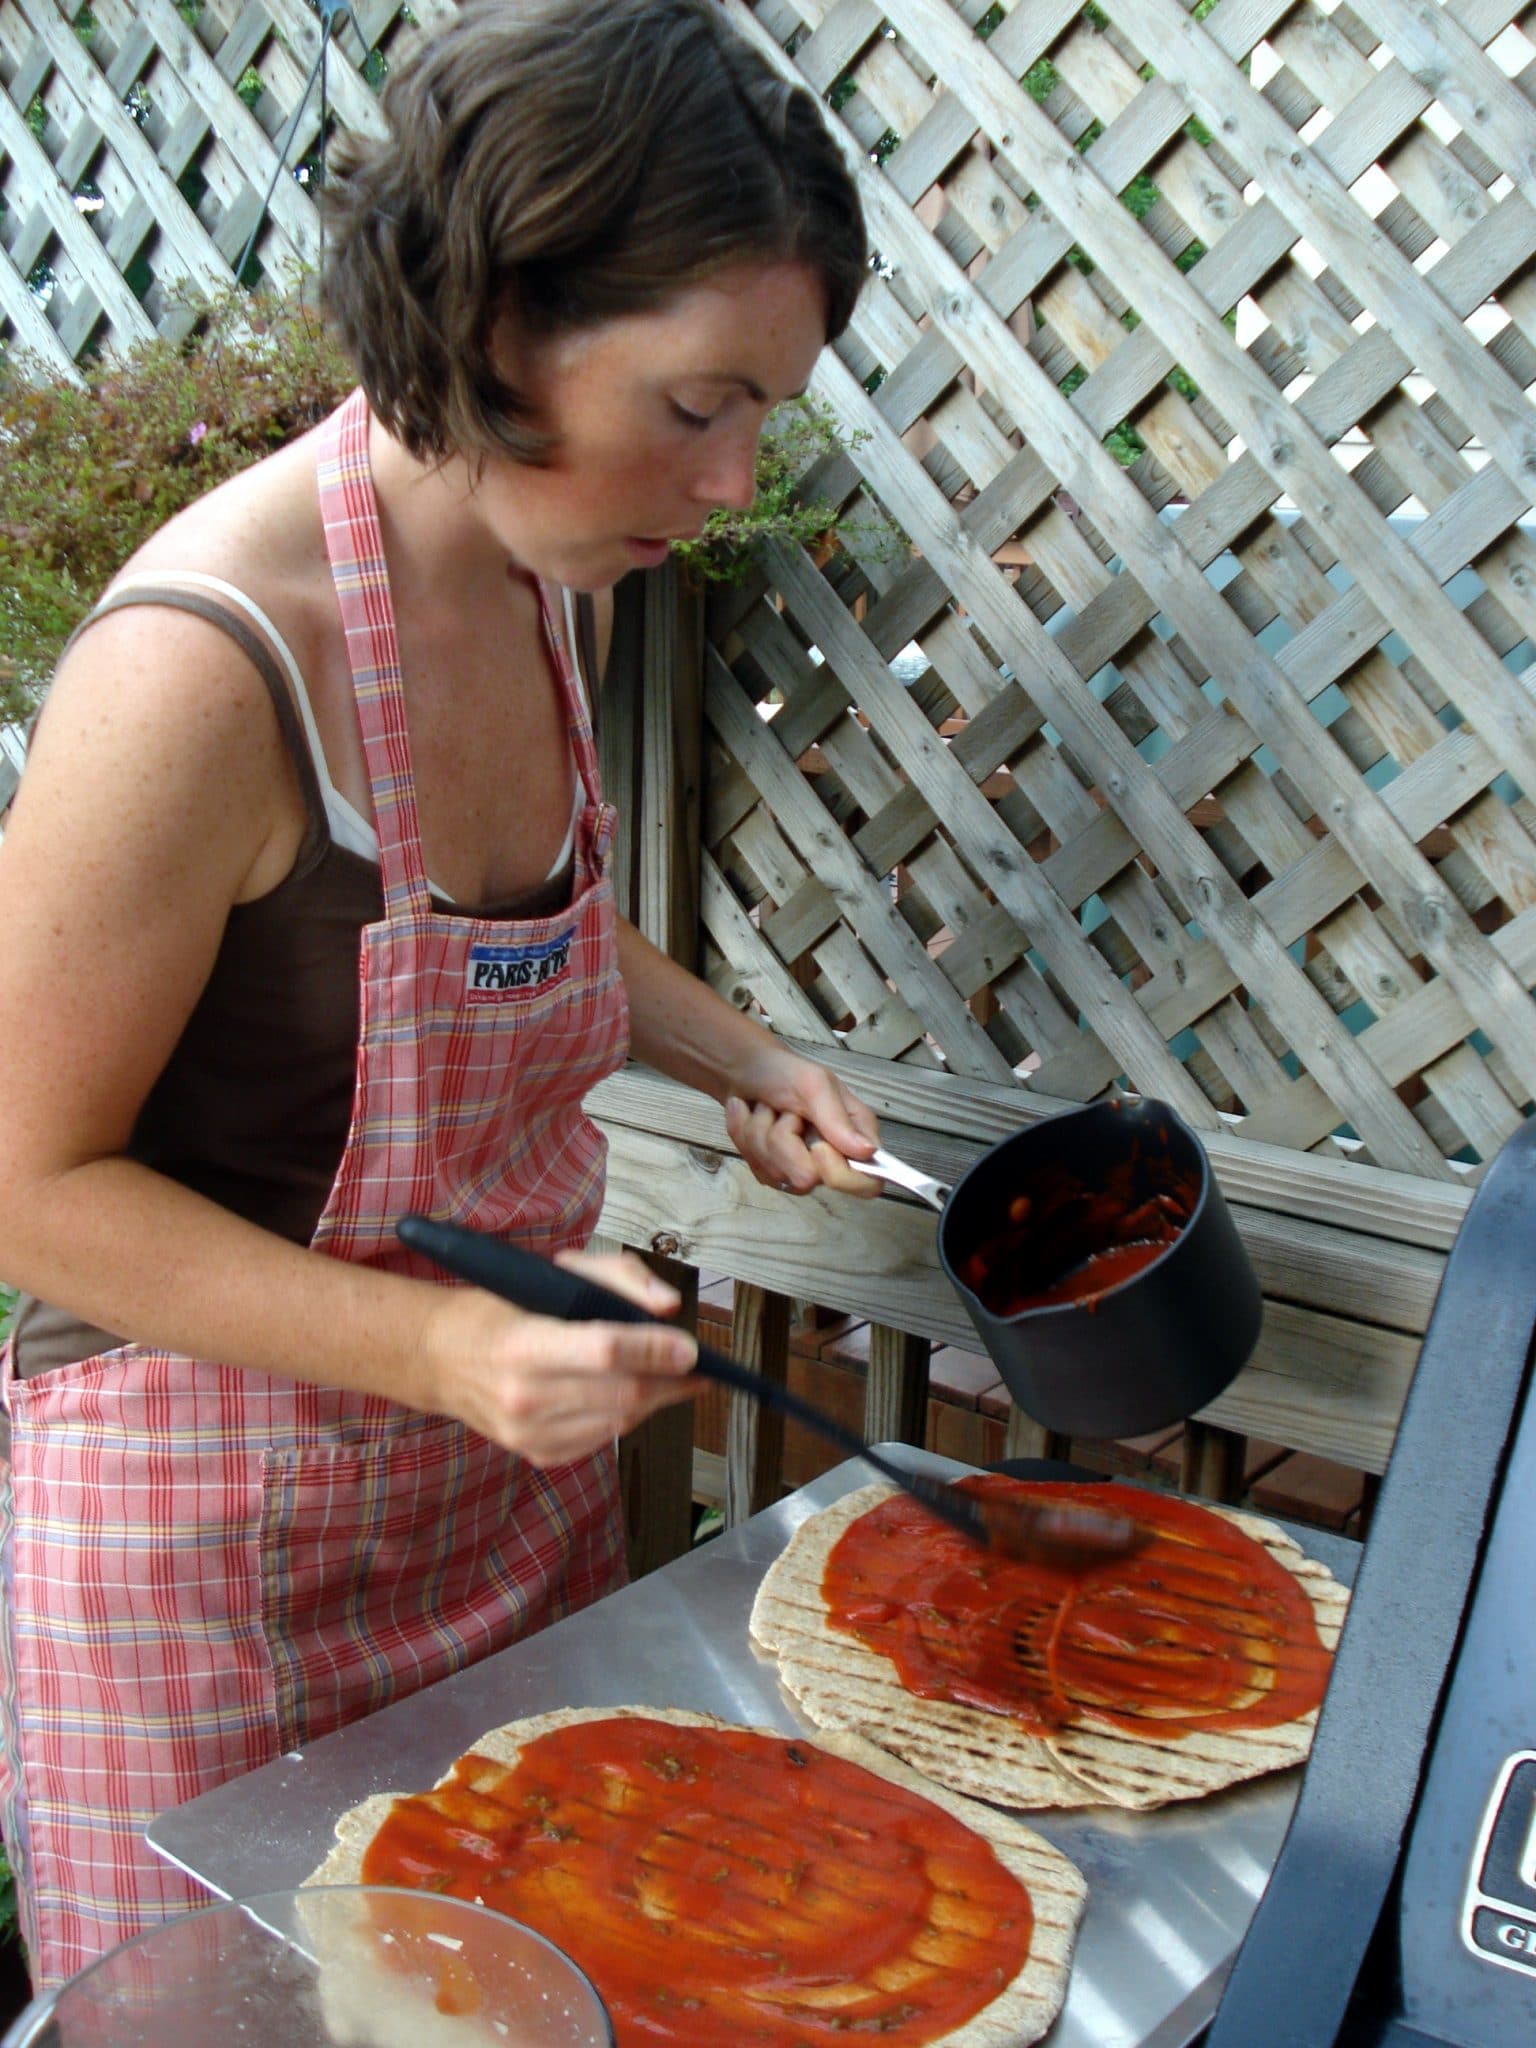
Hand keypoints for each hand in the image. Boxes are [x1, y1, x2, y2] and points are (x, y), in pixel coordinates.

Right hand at [415, 1250, 697, 1467]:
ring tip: (672, 1379)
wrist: (439, 1356)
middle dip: (669, 1380)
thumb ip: (615, 1278)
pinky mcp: (534, 1453)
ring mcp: (527, 1433)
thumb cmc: (502, 1305)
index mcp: (524, 1343)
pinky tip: (634, 1397)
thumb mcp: (553, 1272)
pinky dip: (625, 1418)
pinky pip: (601, 1440)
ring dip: (655, 1401)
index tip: (690, 1349)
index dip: (654, 1350)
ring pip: (619, 1422)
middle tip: (695, 1367)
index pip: (605, 1350)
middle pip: (621, 1394)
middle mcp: (523, 1395)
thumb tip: (667, 1307)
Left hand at [724, 1049, 881, 1198]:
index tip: (818, 1147)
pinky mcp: (773, 1173)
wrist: (746, 1070)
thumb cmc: (786, 1073)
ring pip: (775, 1174)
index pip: (868, 1185)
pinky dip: (745, 1136)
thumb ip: (837, 1119)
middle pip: (807, 1180)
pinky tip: (752, 1117)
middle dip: (784, 1141)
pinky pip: (756, 1169)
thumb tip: (868, 1152)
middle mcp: (833, 1160)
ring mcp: (800, 1169)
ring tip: (767, 1109)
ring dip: (760, 1133)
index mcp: (856, 1138)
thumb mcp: (814, 1084)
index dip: (840, 1174)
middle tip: (785, 1112)